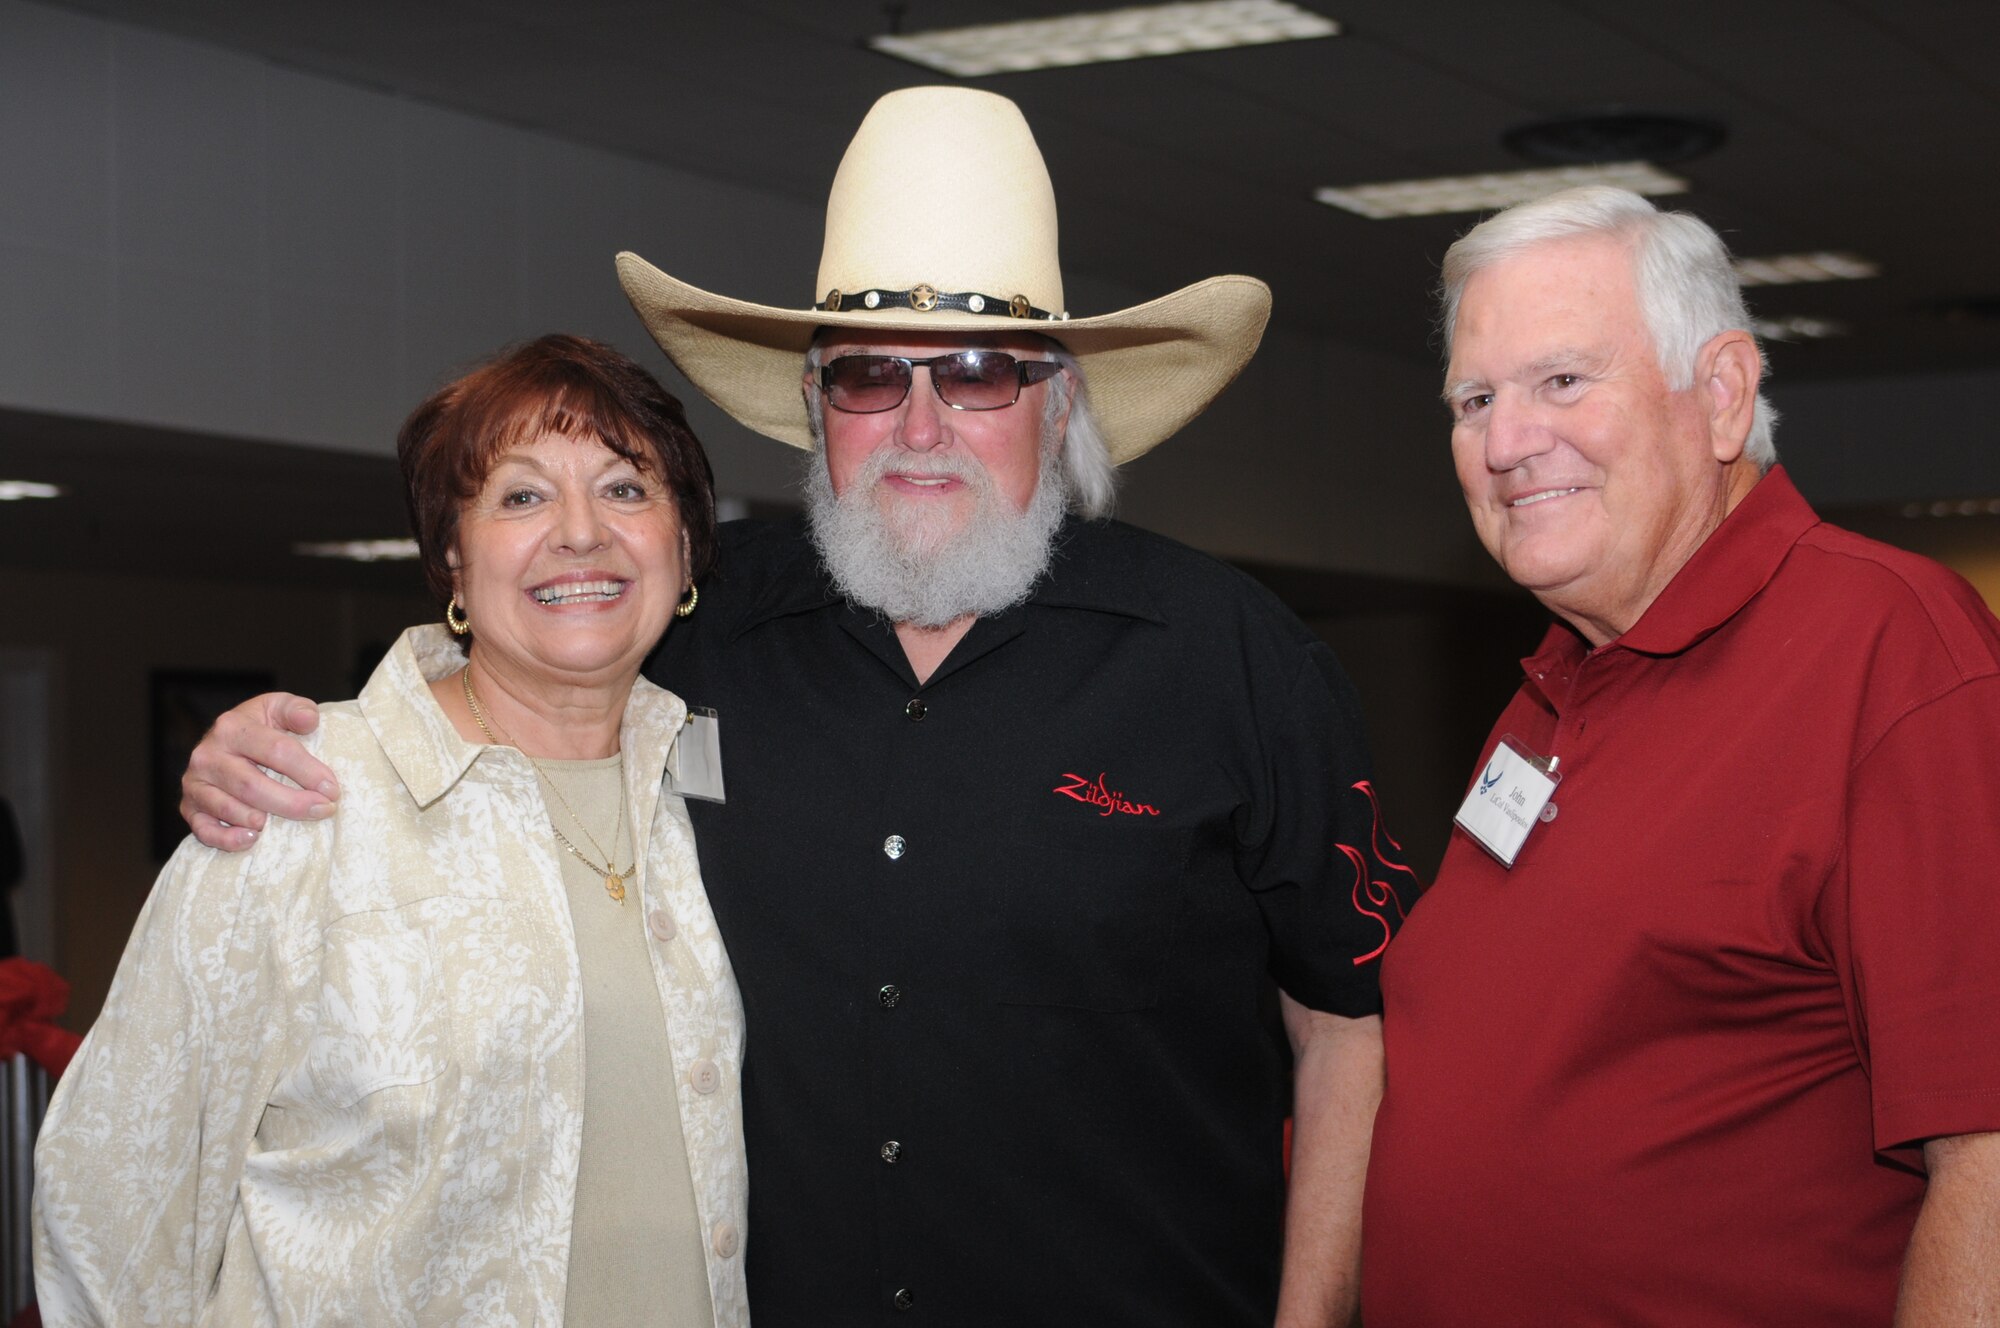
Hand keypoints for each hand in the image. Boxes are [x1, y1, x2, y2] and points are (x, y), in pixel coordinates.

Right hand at [179, 693, 336, 850]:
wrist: (223, 742)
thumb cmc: (259, 726)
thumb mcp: (277, 707)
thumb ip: (296, 709)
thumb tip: (309, 720)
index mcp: (232, 727)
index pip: (275, 750)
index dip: (307, 771)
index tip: (332, 789)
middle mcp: (208, 755)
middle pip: (252, 785)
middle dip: (292, 802)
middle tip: (323, 810)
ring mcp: (195, 783)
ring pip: (227, 807)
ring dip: (259, 820)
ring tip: (289, 826)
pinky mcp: (189, 807)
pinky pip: (204, 829)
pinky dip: (227, 839)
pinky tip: (252, 839)